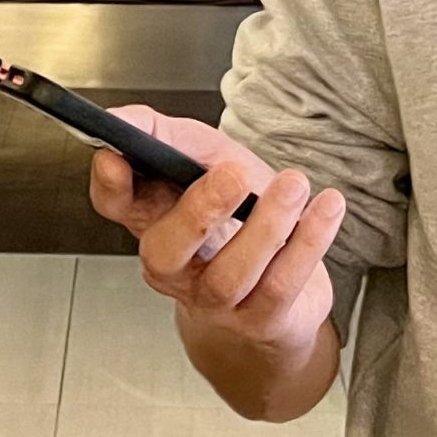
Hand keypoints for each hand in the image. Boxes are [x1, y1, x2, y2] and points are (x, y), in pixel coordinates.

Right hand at [88, 107, 344, 377]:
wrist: (282, 292)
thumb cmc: (238, 216)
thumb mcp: (205, 162)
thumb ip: (167, 137)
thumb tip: (125, 116)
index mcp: (153, 220)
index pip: (115, 205)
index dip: (110, 183)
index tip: (118, 153)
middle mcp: (175, 268)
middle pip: (167, 252)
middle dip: (198, 211)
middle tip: (232, 173)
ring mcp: (215, 301)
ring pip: (231, 273)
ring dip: (266, 225)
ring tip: (293, 184)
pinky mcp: (260, 320)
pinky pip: (281, 286)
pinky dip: (308, 243)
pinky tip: (326, 208)